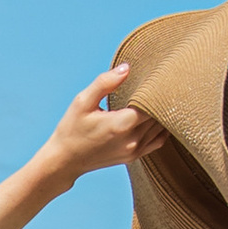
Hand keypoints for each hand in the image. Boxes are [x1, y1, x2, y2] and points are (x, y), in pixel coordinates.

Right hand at [37, 67, 163, 191]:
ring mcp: (134, 150)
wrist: (65, 160)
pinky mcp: (134, 156)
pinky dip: (161, 128)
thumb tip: (127, 68)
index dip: (156, 88)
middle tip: (159, 84)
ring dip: (161, 112)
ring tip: (157, 97)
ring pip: (161, 127)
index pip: (152, 102)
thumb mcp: (82, 102)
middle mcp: (132, 139)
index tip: (155, 77)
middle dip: (159, 99)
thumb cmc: (71, 129)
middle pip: (159, 114)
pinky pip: (159, 141)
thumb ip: (105, 83)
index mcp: (121, 124)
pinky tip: (156, 117)